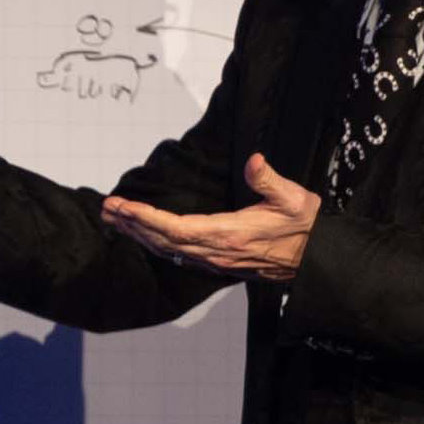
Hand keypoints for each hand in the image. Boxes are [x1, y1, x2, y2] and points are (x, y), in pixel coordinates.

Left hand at [97, 154, 319, 280]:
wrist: (316, 259)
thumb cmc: (305, 226)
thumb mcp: (294, 199)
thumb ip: (269, 180)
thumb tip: (254, 161)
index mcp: (230, 235)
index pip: (176, 228)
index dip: (146, 218)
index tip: (123, 206)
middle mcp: (217, 252)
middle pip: (164, 241)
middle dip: (132, 224)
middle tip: (107, 208)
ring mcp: (216, 260)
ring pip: (168, 250)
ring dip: (139, 234)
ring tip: (115, 218)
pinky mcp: (219, 262)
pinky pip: (179, 255)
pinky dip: (156, 243)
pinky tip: (143, 234)